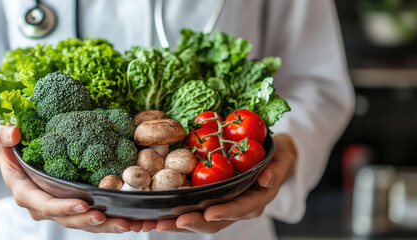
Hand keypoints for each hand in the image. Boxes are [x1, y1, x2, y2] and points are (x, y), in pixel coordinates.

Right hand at [0, 125, 141, 232]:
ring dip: (106, 226)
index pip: (44, 204)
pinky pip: (89, 217)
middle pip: (68, 219)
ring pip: (82, 223)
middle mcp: (41, 206)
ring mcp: (57, 209)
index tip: (84, 205)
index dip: (63, 207)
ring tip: (129, 224)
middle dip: (92, 222)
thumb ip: (5, 136)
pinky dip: (109, 220)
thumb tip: (13, 133)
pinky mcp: (71, 207)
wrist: (13, 157)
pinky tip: (131, 220)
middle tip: (117, 220)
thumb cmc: (10, 147)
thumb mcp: (3, 139)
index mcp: (24, 191)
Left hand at [144, 134, 296, 232]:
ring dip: (175, 223)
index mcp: (255, 201)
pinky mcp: (209, 201)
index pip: (239, 209)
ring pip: (198, 220)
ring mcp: (222, 206)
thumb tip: (266, 178)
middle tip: (168, 222)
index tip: (208, 213)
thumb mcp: (284, 158)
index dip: (224, 212)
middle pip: (213, 221)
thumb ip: (278, 169)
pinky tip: (152, 215)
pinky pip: (191, 210)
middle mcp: (237, 208)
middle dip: (190, 223)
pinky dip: (172, 214)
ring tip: (153, 223)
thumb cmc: (278, 157)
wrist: (273, 158)